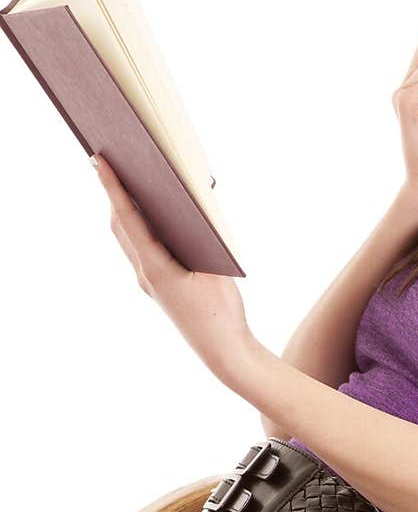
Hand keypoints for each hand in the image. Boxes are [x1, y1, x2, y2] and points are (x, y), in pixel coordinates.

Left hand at [93, 152, 253, 381]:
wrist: (224, 351)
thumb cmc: (221, 310)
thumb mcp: (214, 266)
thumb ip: (200, 234)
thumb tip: (189, 206)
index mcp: (153, 267)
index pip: (126, 217)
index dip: (112, 186)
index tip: (99, 160)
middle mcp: (144, 274)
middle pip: (120, 225)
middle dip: (113, 193)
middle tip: (110, 163)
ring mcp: (149, 283)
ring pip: (129, 239)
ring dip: (125, 211)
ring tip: (129, 184)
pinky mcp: (159, 288)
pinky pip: (143, 250)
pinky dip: (142, 228)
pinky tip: (155, 218)